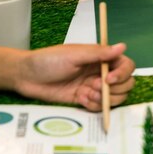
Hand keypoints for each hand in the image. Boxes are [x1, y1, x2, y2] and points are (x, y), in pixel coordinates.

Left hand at [0, 43, 135, 110]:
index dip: (122, 74)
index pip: (126, 65)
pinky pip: (100, 107)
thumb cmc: (48, 60)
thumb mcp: (74, 54)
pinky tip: (79, 99)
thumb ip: (99, 53)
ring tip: (87, 94)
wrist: (26, 77)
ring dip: (104, 99)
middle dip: (114, 89)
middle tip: (94, 86)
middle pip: (125, 84)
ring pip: (115, 98)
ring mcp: (94, 87)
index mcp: (101, 58)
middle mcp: (101, 72)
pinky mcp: (85, 99)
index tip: (108, 79)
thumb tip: (122, 46)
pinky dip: (93, 105)